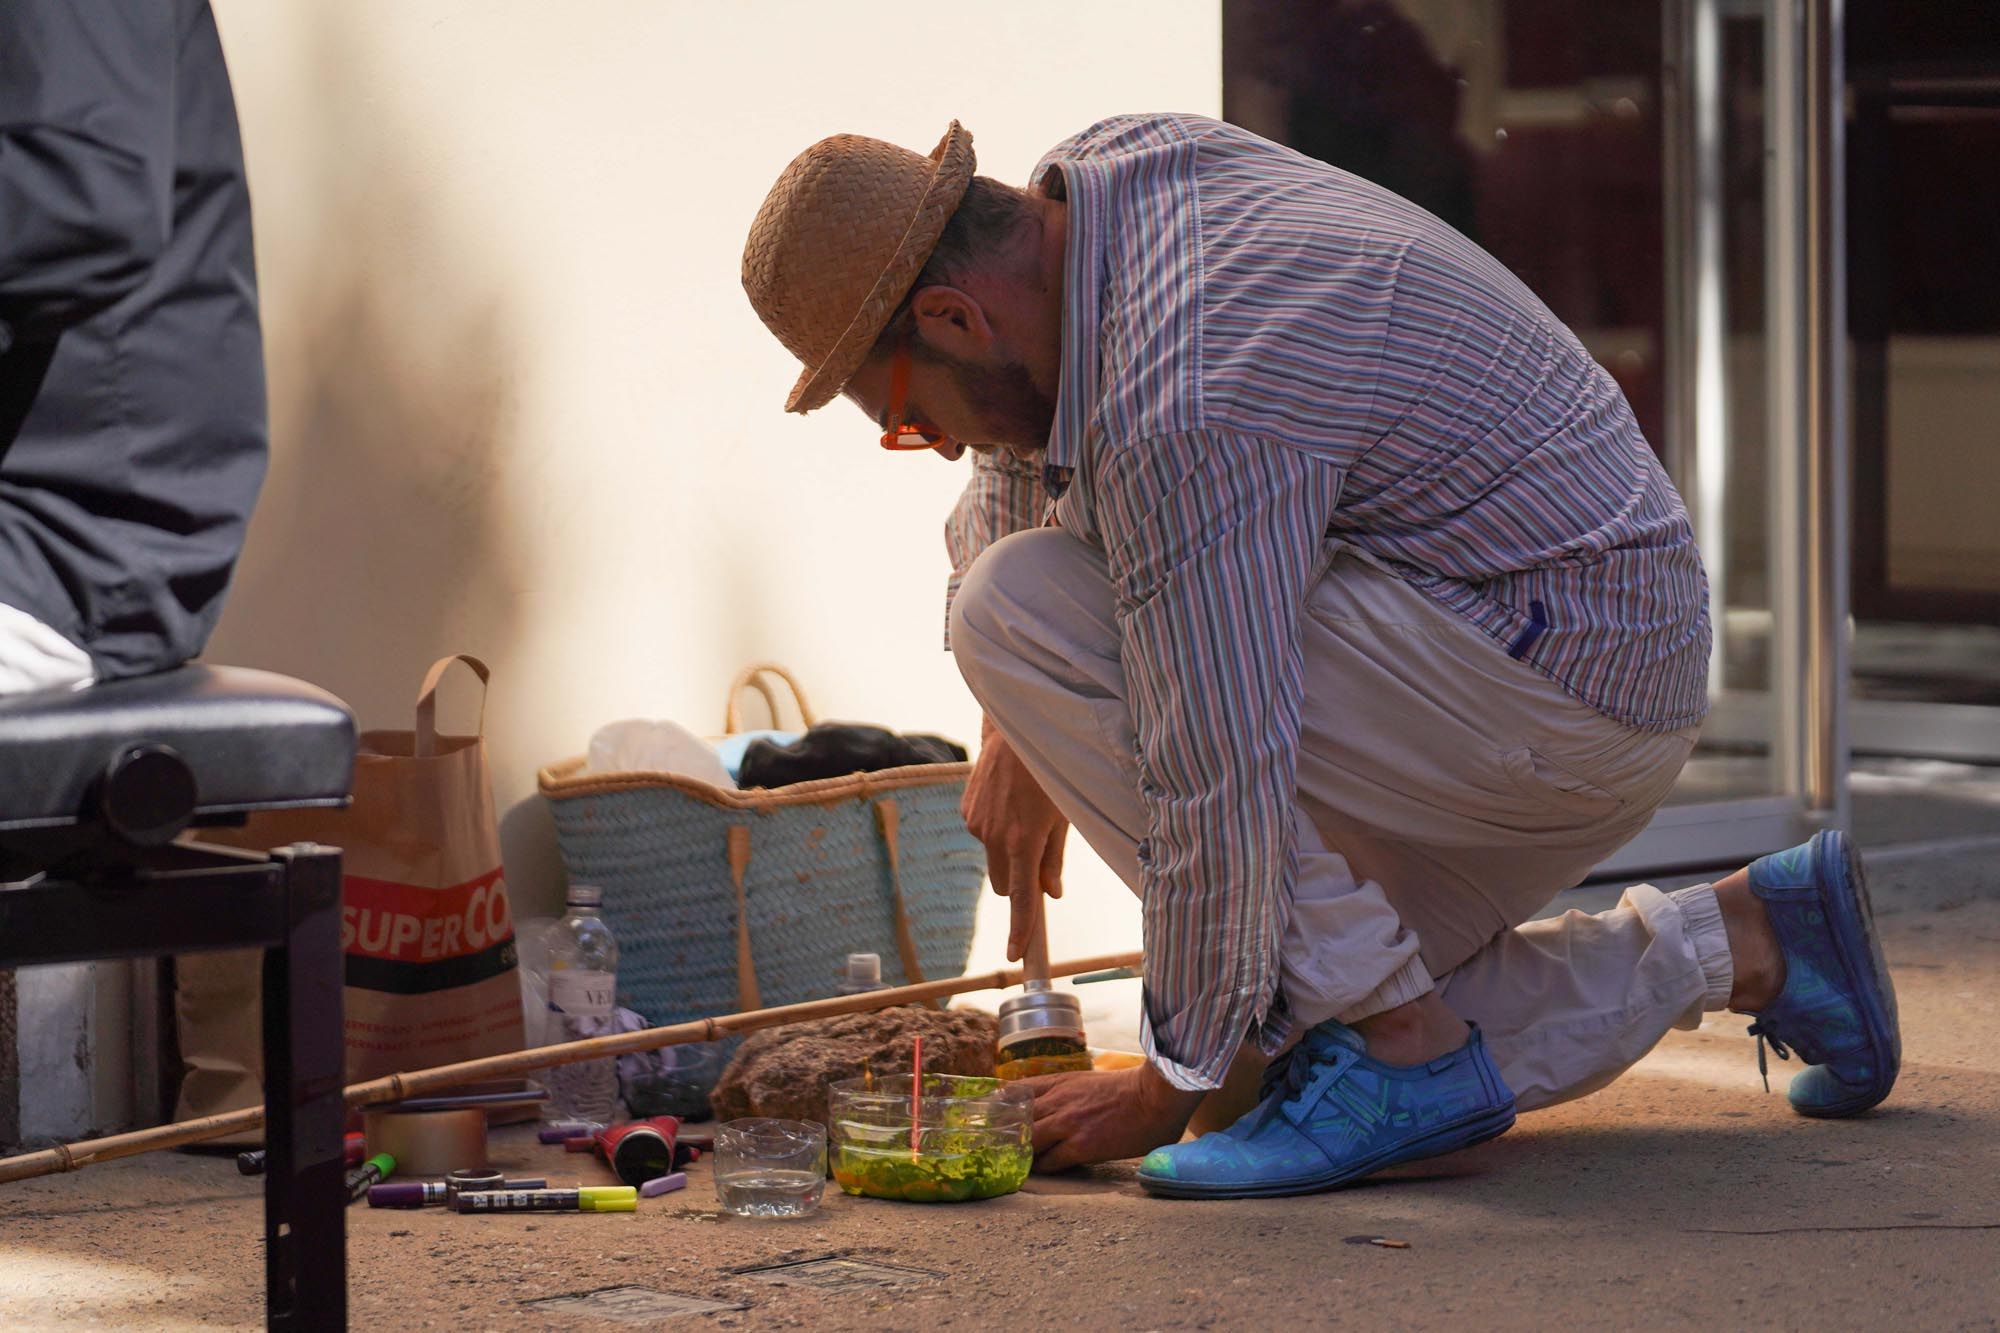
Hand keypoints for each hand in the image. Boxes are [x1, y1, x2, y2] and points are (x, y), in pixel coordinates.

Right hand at [961, 718, 1067, 960]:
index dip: (1022, 931)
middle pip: (1006, 885)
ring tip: (1028, 815)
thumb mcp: (1065, 814)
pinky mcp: (966, 810)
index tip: (1018, 955)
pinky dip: (998, 830)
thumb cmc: (1051, 768)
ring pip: (994, 859)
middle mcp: (993, 838)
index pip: (1023, 900)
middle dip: (1021, 883)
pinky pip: (984, 835)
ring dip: (1009, 852)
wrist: (1016, 727)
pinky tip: (1011, 801)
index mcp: (1022, 842)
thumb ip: (1054, 858)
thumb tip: (1051, 893)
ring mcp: (975, 824)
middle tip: (1040, 859)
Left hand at [1017, 1063, 1205, 1172]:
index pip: (1015, 1092)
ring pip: (1028, 1142)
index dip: (1001, 1108)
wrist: (1155, 1098)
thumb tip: (1047, 1106)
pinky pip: (1050, 1162)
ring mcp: (1067, 1123)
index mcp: (1059, 1081)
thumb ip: (1064, 1091)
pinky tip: (1043, 1171)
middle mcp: (1058, 1100)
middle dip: (1006, 1135)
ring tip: (1018, 1164)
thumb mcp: (1087, 1080)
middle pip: (1015, 1120)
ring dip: (1022, 1154)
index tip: (993, 1121)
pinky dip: (1043, 1168)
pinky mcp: (1081, 1146)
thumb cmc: (1128, 1090)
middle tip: (1000, 1149)